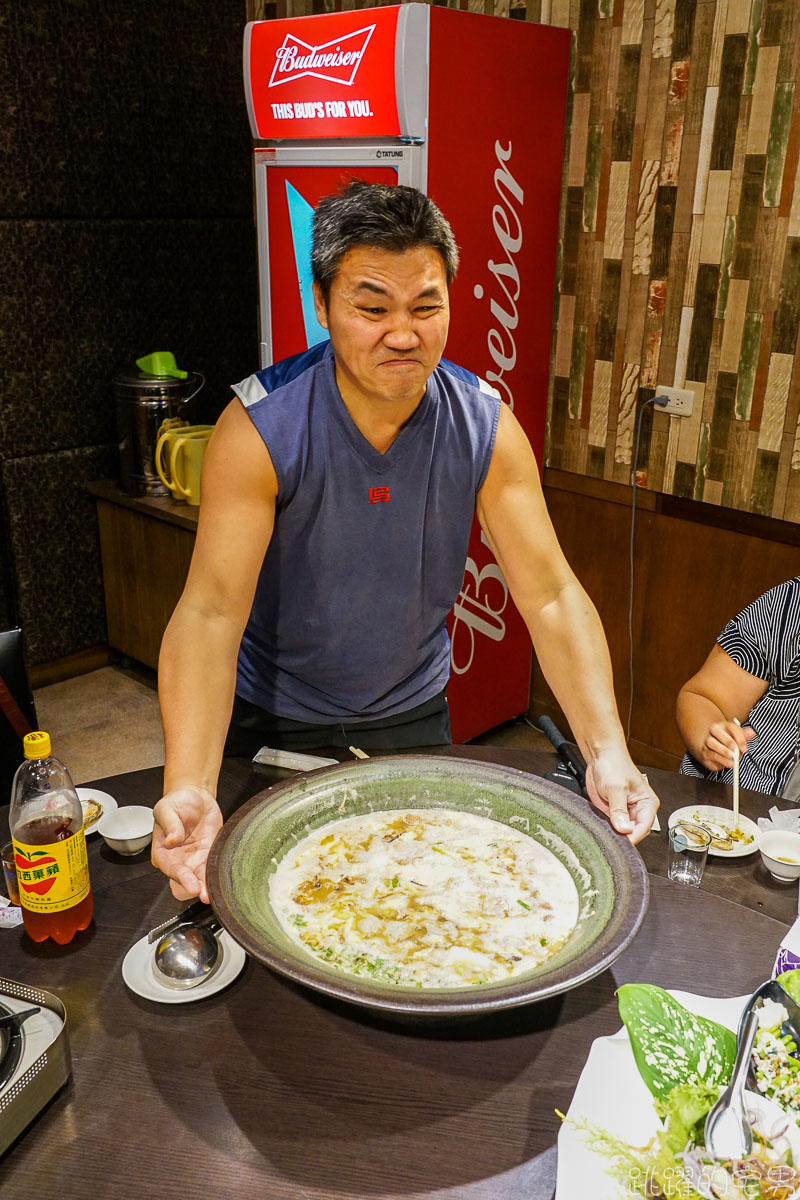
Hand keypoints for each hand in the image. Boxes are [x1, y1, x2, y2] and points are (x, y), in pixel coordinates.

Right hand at [151, 786, 222, 902]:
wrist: (196, 796)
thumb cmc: (177, 802)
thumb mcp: (167, 808)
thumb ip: (169, 824)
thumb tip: (171, 840)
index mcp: (163, 852)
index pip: (171, 870)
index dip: (183, 879)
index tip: (193, 886)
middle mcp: (178, 860)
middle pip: (184, 884)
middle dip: (194, 890)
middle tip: (205, 894)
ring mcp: (194, 861)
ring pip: (199, 882)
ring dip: (206, 888)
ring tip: (215, 894)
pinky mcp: (209, 856)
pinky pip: (212, 871)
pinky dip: (217, 877)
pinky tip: (223, 881)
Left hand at [584, 747, 659, 844]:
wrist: (600, 756)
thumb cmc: (614, 764)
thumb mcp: (616, 787)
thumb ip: (619, 810)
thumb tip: (624, 829)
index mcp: (648, 802)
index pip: (644, 827)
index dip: (633, 837)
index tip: (622, 843)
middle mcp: (639, 809)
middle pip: (634, 832)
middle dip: (624, 837)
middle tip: (612, 839)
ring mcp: (626, 811)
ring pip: (623, 831)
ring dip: (615, 833)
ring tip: (606, 831)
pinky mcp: (614, 812)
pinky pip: (612, 826)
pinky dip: (607, 828)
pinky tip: (601, 827)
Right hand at [697, 720, 754, 772]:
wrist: (712, 749)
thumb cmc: (727, 742)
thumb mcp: (737, 738)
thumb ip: (744, 735)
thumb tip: (752, 732)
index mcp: (723, 725)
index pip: (730, 726)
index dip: (739, 736)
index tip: (744, 747)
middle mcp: (713, 731)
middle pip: (717, 731)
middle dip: (727, 741)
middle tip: (735, 750)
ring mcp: (707, 741)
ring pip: (712, 743)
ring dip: (723, 751)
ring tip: (732, 758)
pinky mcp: (704, 752)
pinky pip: (710, 755)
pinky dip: (720, 760)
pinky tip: (729, 764)